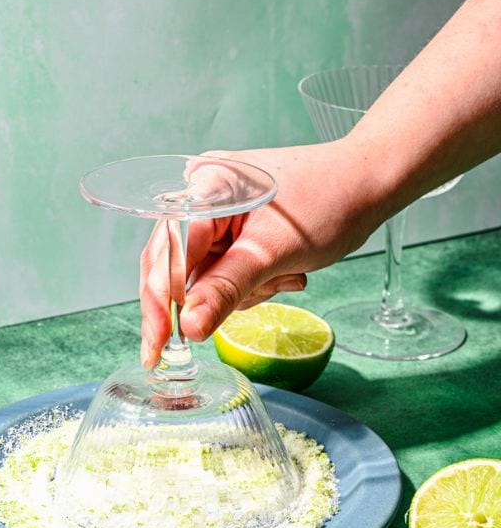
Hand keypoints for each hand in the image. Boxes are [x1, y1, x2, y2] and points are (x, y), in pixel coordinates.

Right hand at [138, 141, 389, 365]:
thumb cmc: (331, 199)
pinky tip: (285, 273)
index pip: (164, 254)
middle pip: (176, 265)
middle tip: (201, 334)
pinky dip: (253, 283)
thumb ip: (225, 290)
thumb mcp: (274, 252)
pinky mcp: (234, 227)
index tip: (156, 345)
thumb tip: (188, 327)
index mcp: (203, 187)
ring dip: (243, 290)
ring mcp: (217, 212)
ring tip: (284, 276)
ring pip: (204, 274)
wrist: (372, 182)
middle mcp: (201, 194)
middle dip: (210, 296)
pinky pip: (224, 270)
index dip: (159, 302)